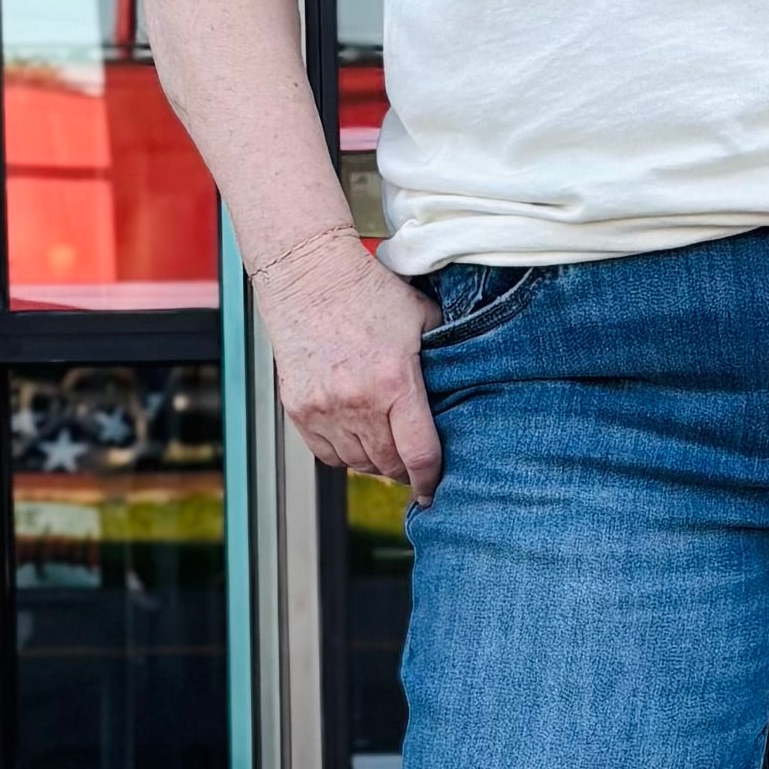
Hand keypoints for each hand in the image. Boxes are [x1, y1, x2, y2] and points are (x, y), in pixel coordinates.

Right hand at [253, 228, 442, 498]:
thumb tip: (469, 386)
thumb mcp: (424, 319)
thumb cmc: (369, 293)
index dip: (430, 480)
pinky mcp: (299, 410)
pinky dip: (344, 453)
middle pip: (388, 465)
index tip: (433, 491)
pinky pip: (327, 454)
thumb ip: (446, 357)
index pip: (419, 454)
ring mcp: (324, 409)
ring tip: (385, 444)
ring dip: (375, 462)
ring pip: (357, 463)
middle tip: (412, 463)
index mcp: (395, 382)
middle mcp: (358, 402)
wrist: (310, 277)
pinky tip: (356, 434)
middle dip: (404, 470)